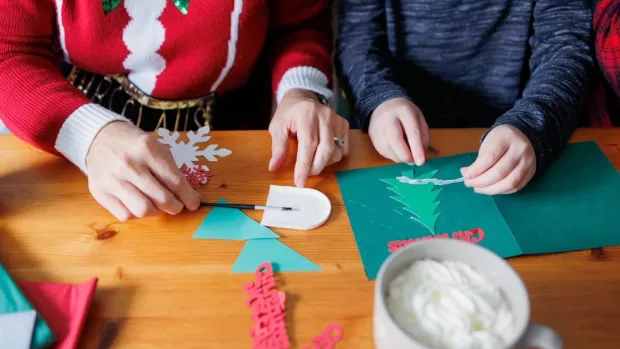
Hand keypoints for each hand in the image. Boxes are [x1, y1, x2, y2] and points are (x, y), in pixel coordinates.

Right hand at [86, 121, 200, 220]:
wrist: (100, 138)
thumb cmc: (135, 145)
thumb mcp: (157, 149)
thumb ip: (172, 171)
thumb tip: (189, 197)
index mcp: (147, 150)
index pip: (175, 181)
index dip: (188, 197)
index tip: (194, 203)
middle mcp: (129, 165)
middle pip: (162, 199)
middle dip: (175, 207)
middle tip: (177, 206)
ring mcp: (112, 179)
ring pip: (143, 210)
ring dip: (157, 212)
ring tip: (158, 206)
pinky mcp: (100, 192)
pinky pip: (125, 215)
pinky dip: (137, 214)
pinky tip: (139, 204)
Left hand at [269, 89, 349, 186]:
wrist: (302, 97)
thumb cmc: (288, 113)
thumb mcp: (277, 127)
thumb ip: (278, 147)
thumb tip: (274, 167)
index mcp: (306, 113)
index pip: (308, 144)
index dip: (304, 166)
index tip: (299, 181)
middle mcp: (325, 115)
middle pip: (325, 150)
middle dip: (315, 168)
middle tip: (305, 174)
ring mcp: (337, 119)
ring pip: (336, 152)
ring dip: (323, 164)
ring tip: (311, 162)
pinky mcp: (344, 124)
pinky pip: (343, 149)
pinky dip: (333, 158)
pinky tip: (321, 154)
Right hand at [368, 98, 429, 165]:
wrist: (385, 104)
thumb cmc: (405, 113)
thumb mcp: (419, 118)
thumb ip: (423, 135)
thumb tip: (421, 154)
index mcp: (404, 110)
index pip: (411, 131)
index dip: (417, 148)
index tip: (421, 162)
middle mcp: (388, 117)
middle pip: (395, 140)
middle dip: (405, 155)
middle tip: (413, 162)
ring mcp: (377, 126)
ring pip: (387, 148)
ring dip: (398, 158)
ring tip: (406, 158)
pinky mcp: (372, 134)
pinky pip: (381, 150)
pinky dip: (391, 156)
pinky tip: (397, 154)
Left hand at [461, 125, 535, 194]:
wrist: (522, 136)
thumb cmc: (500, 140)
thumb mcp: (488, 143)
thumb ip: (479, 159)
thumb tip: (467, 176)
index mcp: (506, 138)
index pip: (490, 157)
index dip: (476, 169)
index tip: (466, 175)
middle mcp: (520, 150)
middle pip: (500, 172)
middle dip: (481, 182)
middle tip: (469, 184)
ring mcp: (528, 162)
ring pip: (509, 182)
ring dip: (491, 190)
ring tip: (478, 189)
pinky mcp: (531, 172)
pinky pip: (516, 187)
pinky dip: (501, 191)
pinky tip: (491, 189)